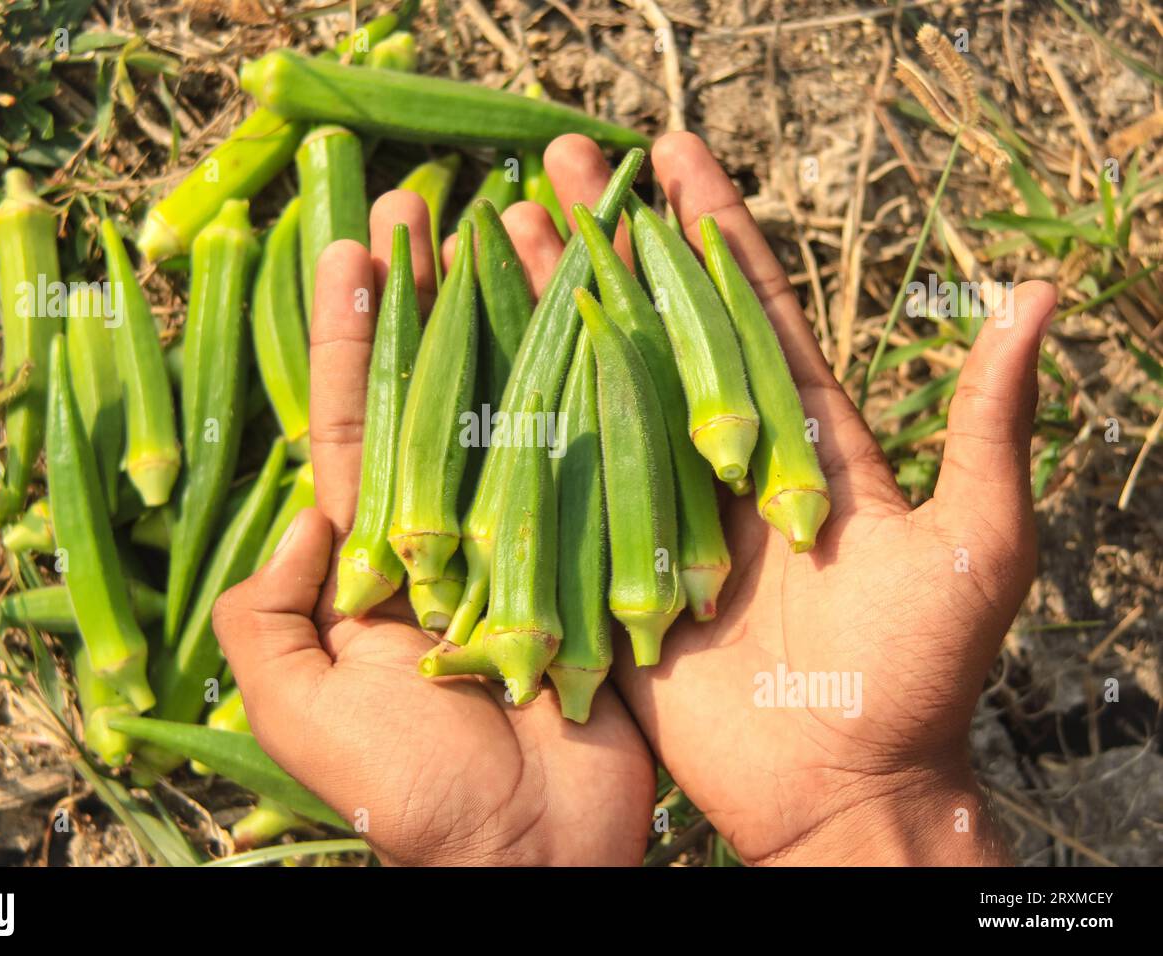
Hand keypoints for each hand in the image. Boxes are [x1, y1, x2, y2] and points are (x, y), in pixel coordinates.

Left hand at [213, 190, 654, 865]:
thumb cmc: (413, 796)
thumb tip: (296, 516)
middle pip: (433, 395)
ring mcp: (527, 538)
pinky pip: (594, 461)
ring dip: (507, 321)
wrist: (533, 854)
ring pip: (513, 410)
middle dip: (423, 303)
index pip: (357, 430)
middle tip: (422, 206)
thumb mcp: (299, 713)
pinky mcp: (598, 555)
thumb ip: (262, 615)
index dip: (351, 342)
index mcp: (374, 563)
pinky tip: (591, 312)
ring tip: (506, 224)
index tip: (352, 251)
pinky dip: (590, 387)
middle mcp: (448, 534)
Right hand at [541, 132, 1051, 864]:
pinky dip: (516, 418)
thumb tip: (1036, 299)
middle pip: (653, 324)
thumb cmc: (916, 675)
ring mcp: (657, 507)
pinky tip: (473, 358)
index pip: (746, 306)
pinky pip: (556, 482)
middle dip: (608, 239)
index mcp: (799, 436)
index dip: (709, 226)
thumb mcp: (972, 543)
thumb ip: (986, 425)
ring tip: (504, 224)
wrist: (836, 790)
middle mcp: (718, 456)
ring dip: (550, 305)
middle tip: (558, 161)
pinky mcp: (607, 565)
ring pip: (594, 384)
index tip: (669, 152)